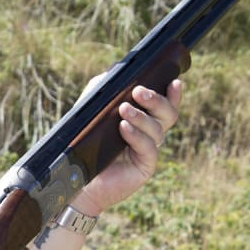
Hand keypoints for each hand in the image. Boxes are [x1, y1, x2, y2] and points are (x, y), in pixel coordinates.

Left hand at [73, 78, 182, 215]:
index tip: (174, 81)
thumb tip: (115, 72)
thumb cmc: (84, 143)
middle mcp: (149, 134)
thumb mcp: (92, 110)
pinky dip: (136, 135)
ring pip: (158, 129)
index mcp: (143, 120)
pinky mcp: (144, 167)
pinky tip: (123, 128)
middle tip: (139, 91)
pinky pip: (148, 148)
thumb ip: (103, 89)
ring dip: (141, 117)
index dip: (174, 94)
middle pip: (168, 115)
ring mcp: (148, 151)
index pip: (165, 105)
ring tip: (124, 109)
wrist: (75, 176)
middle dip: (157, 100)